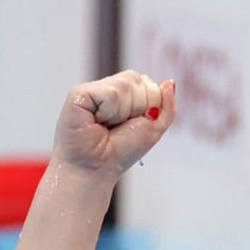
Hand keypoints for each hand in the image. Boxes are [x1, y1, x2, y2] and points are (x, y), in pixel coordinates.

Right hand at [52, 70, 175, 178]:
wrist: (96, 168)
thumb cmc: (121, 151)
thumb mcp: (154, 128)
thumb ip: (166, 106)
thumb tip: (169, 82)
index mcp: (125, 92)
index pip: (148, 83)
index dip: (148, 106)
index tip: (132, 124)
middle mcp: (108, 87)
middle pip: (137, 80)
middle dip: (136, 108)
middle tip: (118, 126)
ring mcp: (92, 89)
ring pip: (124, 85)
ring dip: (122, 112)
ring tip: (106, 125)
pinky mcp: (79, 93)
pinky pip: (110, 93)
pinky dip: (109, 112)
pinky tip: (96, 121)